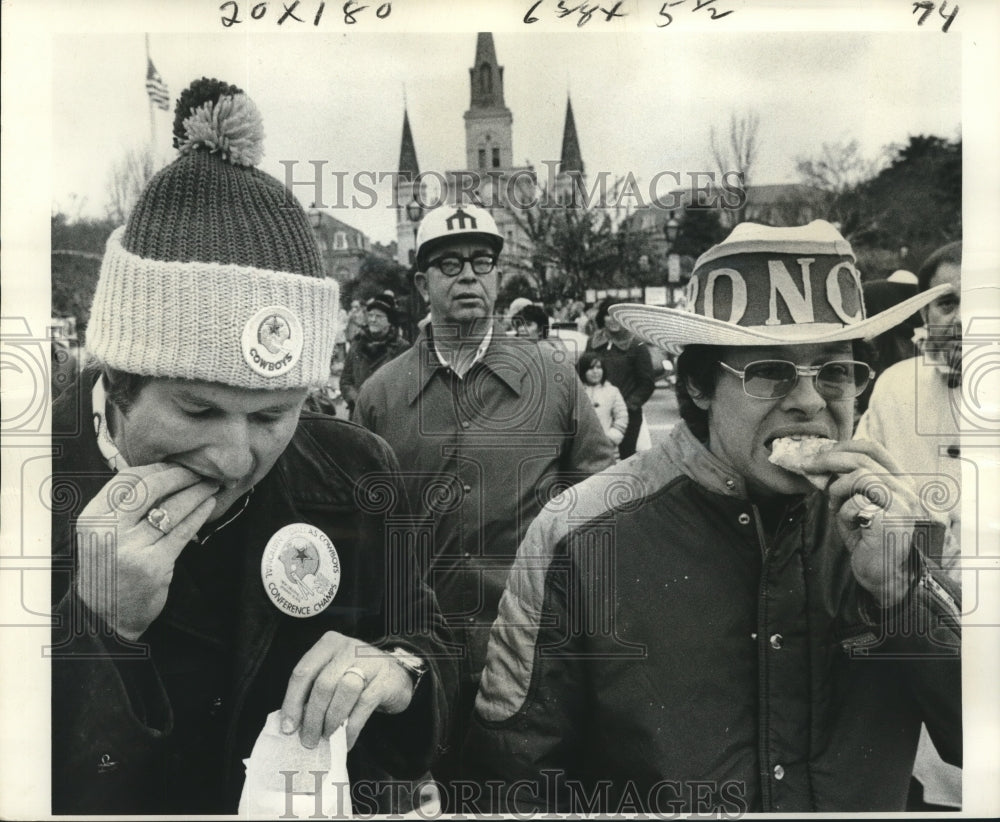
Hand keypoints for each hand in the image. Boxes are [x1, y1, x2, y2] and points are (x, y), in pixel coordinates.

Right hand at [74, 463, 217, 639]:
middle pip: (151, 488)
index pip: (126, 479)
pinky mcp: (154, 565)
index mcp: (92, 518)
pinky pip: (182, 531)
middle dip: (180, 476)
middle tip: (200, 472)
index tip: (176, 465)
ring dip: (196, 493)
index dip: (155, 468)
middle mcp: (109, 530)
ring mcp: (131, 548)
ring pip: (171, 508)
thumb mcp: (101, 534)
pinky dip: (199, 514)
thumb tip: (161, 473)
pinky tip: (209, 505)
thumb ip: (122, 507)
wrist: (105, 617)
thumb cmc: (109, 569)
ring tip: (210, 485)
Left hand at [279, 631, 414, 749]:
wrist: (396, 676)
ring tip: (327, 736)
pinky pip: (364, 704)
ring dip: (332, 720)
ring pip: (344, 691)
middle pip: (323, 684)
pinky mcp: (384, 678)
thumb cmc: (356, 677)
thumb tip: (292, 723)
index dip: (292, 702)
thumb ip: (314, 690)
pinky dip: (352, 727)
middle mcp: (348, 648)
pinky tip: (347, 739)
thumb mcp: (333, 674)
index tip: (288, 727)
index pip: (303, 672)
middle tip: (308, 739)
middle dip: (312, 717)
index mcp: (328, 644)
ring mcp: (369, 661)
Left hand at [805, 440, 923, 606]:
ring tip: (835, 507)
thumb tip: (819, 463)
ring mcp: (903, 504)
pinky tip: (850, 526)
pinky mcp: (893, 519)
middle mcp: (906, 490)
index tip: (822, 452)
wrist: (883, 577)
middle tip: (808, 466)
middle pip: (862, 458)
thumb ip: (845, 484)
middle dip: (828, 459)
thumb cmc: (868, 541)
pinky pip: (857, 503)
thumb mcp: (854, 505)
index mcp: (900, 482)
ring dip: (838, 490)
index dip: (844, 446)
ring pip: (860, 476)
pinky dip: (844, 512)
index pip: (874, 449)